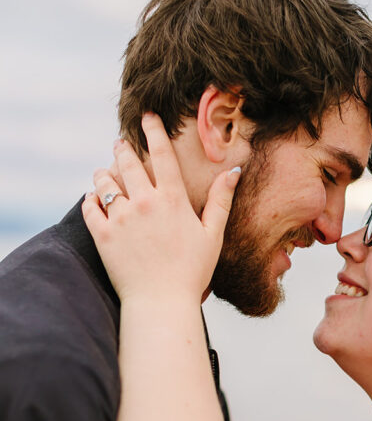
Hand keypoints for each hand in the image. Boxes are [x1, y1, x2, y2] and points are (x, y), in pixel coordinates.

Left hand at [82, 114, 240, 302]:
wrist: (162, 303)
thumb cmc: (192, 271)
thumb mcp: (213, 235)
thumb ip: (220, 201)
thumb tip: (233, 173)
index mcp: (172, 200)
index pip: (162, 154)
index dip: (154, 131)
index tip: (147, 117)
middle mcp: (144, 203)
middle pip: (128, 162)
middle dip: (123, 148)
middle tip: (120, 142)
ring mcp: (120, 219)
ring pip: (105, 183)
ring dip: (104, 173)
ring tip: (104, 171)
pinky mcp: (102, 236)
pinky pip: (89, 207)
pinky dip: (90, 199)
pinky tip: (93, 198)